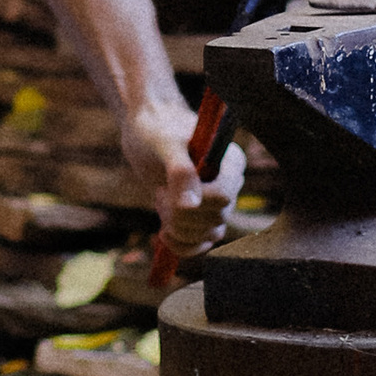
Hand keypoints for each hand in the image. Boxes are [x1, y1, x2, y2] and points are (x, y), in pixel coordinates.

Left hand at [122, 96, 245, 255]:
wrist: (145, 133)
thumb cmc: (155, 130)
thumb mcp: (164, 145)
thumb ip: (180, 172)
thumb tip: (191, 206)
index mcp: (231, 162)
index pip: (222, 198)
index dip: (193, 201)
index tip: (166, 187)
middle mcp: (230, 183)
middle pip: (214, 220)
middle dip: (180, 214)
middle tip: (160, 193)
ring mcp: (217, 202)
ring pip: (209, 235)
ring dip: (178, 228)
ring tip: (160, 201)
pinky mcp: (202, 215)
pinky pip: (202, 244)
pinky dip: (182, 245)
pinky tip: (162, 234)